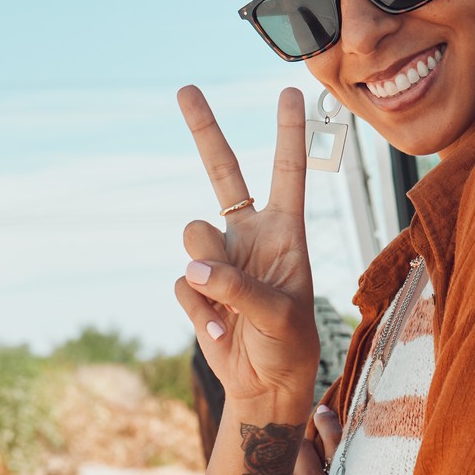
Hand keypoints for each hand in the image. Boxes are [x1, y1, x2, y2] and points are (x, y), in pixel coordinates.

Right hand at [174, 85, 320, 407]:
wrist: (266, 386)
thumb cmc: (290, 346)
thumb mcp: (280, 317)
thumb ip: (239, 287)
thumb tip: (194, 267)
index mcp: (285, 232)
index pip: (288, 173)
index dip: (289, 133)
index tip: (290, 91)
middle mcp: (251, 235)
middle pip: (223, 173)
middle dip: (204, 130)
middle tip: (185, 88)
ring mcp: (220, 258)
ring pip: (193, 237)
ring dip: (208, 269)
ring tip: (232, 306)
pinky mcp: (195, 287)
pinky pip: (183, 284)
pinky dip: (200, 310)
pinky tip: (222, 330)